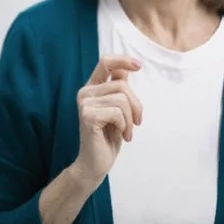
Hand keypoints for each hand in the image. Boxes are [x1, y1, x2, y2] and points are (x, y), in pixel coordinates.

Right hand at [70, 54, 142, 187]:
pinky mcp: (88, 116)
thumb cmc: (108, 137)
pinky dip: (124, 126)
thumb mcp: (118, 110)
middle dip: (136, 105)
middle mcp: (85, 93)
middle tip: (137, 123)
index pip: (106, 62)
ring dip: (130, 119)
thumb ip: (118, 90)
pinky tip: (120, 135)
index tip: (139, 66)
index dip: (123, 60)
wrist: (95, 164)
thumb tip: (126, 68)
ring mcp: (84, 104)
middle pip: (122, 85)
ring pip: (122, 99)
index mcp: (92, 88)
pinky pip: (117, 112)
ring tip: (126, 132)